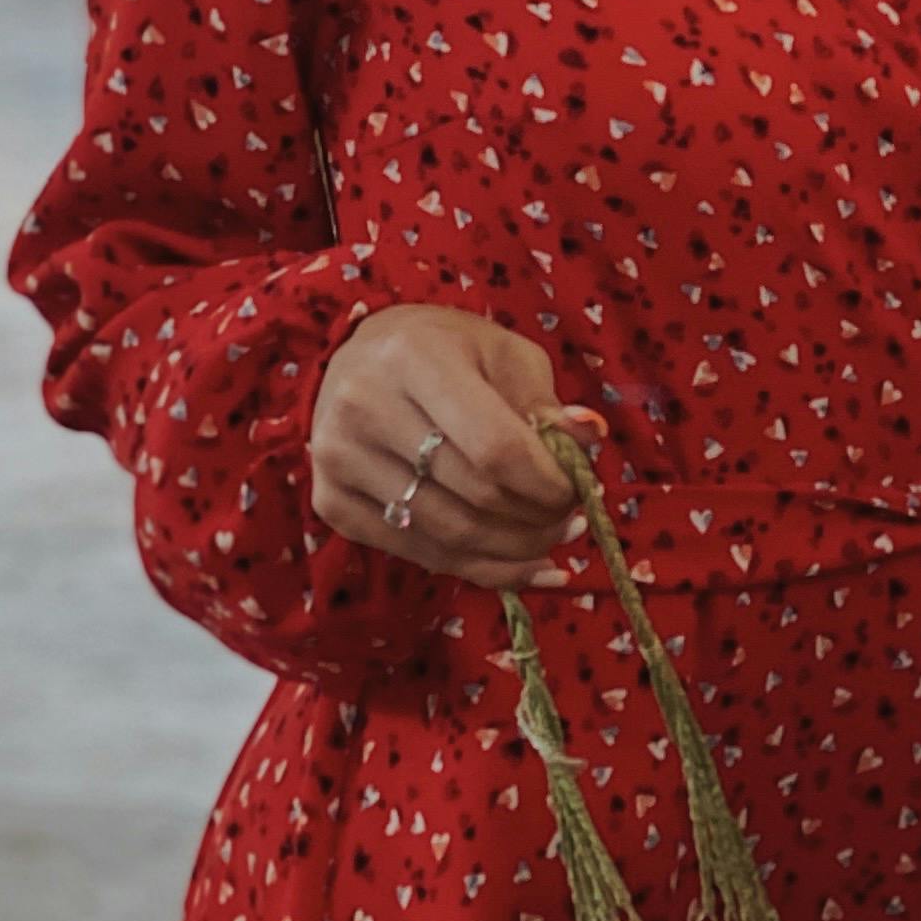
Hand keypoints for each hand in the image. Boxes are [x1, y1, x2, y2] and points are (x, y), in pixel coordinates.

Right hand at [310, 304, 594, 589]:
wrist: (363, 356)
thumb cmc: (447, 350)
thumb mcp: (505, 355)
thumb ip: (545, 403)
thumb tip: (590, 440)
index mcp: (415, 357)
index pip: (495, 447)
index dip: (547, 483)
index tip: (579, 489)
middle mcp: (365, 406)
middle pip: (474, 496)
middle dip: (537, 519)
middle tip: (572, 520)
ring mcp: (339, 460)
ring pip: (447, 535)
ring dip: (513, 551)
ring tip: (551, 541)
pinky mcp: (330, 502)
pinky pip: (417, 554)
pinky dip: (478, 570)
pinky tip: (519, 565)